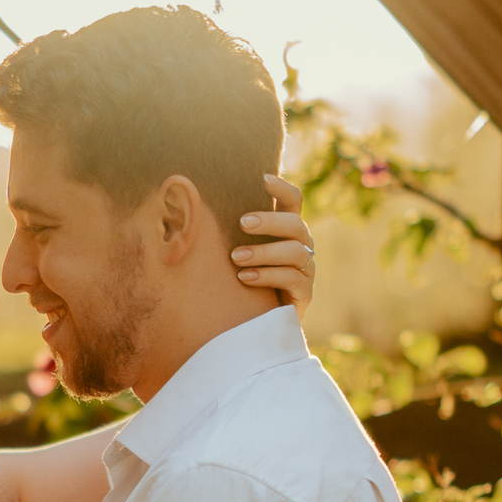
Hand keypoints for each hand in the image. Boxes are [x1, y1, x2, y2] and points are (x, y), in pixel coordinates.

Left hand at [234, 175, 314, 319]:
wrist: (256, 323)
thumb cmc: (242, 281)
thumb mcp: (238, 254)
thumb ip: (231, 233)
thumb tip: (194, 206)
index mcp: (287, 231)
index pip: (293, 201)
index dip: (282, 188)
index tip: (262, 178)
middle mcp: (302, 246)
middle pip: (295, 224)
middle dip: (269, 221)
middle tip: (241, 223)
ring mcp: (306, 270)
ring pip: (295, 252)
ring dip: (263, 252)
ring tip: (236, 257)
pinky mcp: (305, 294)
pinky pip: (292, 279)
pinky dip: (266, 276)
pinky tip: (243, 278)